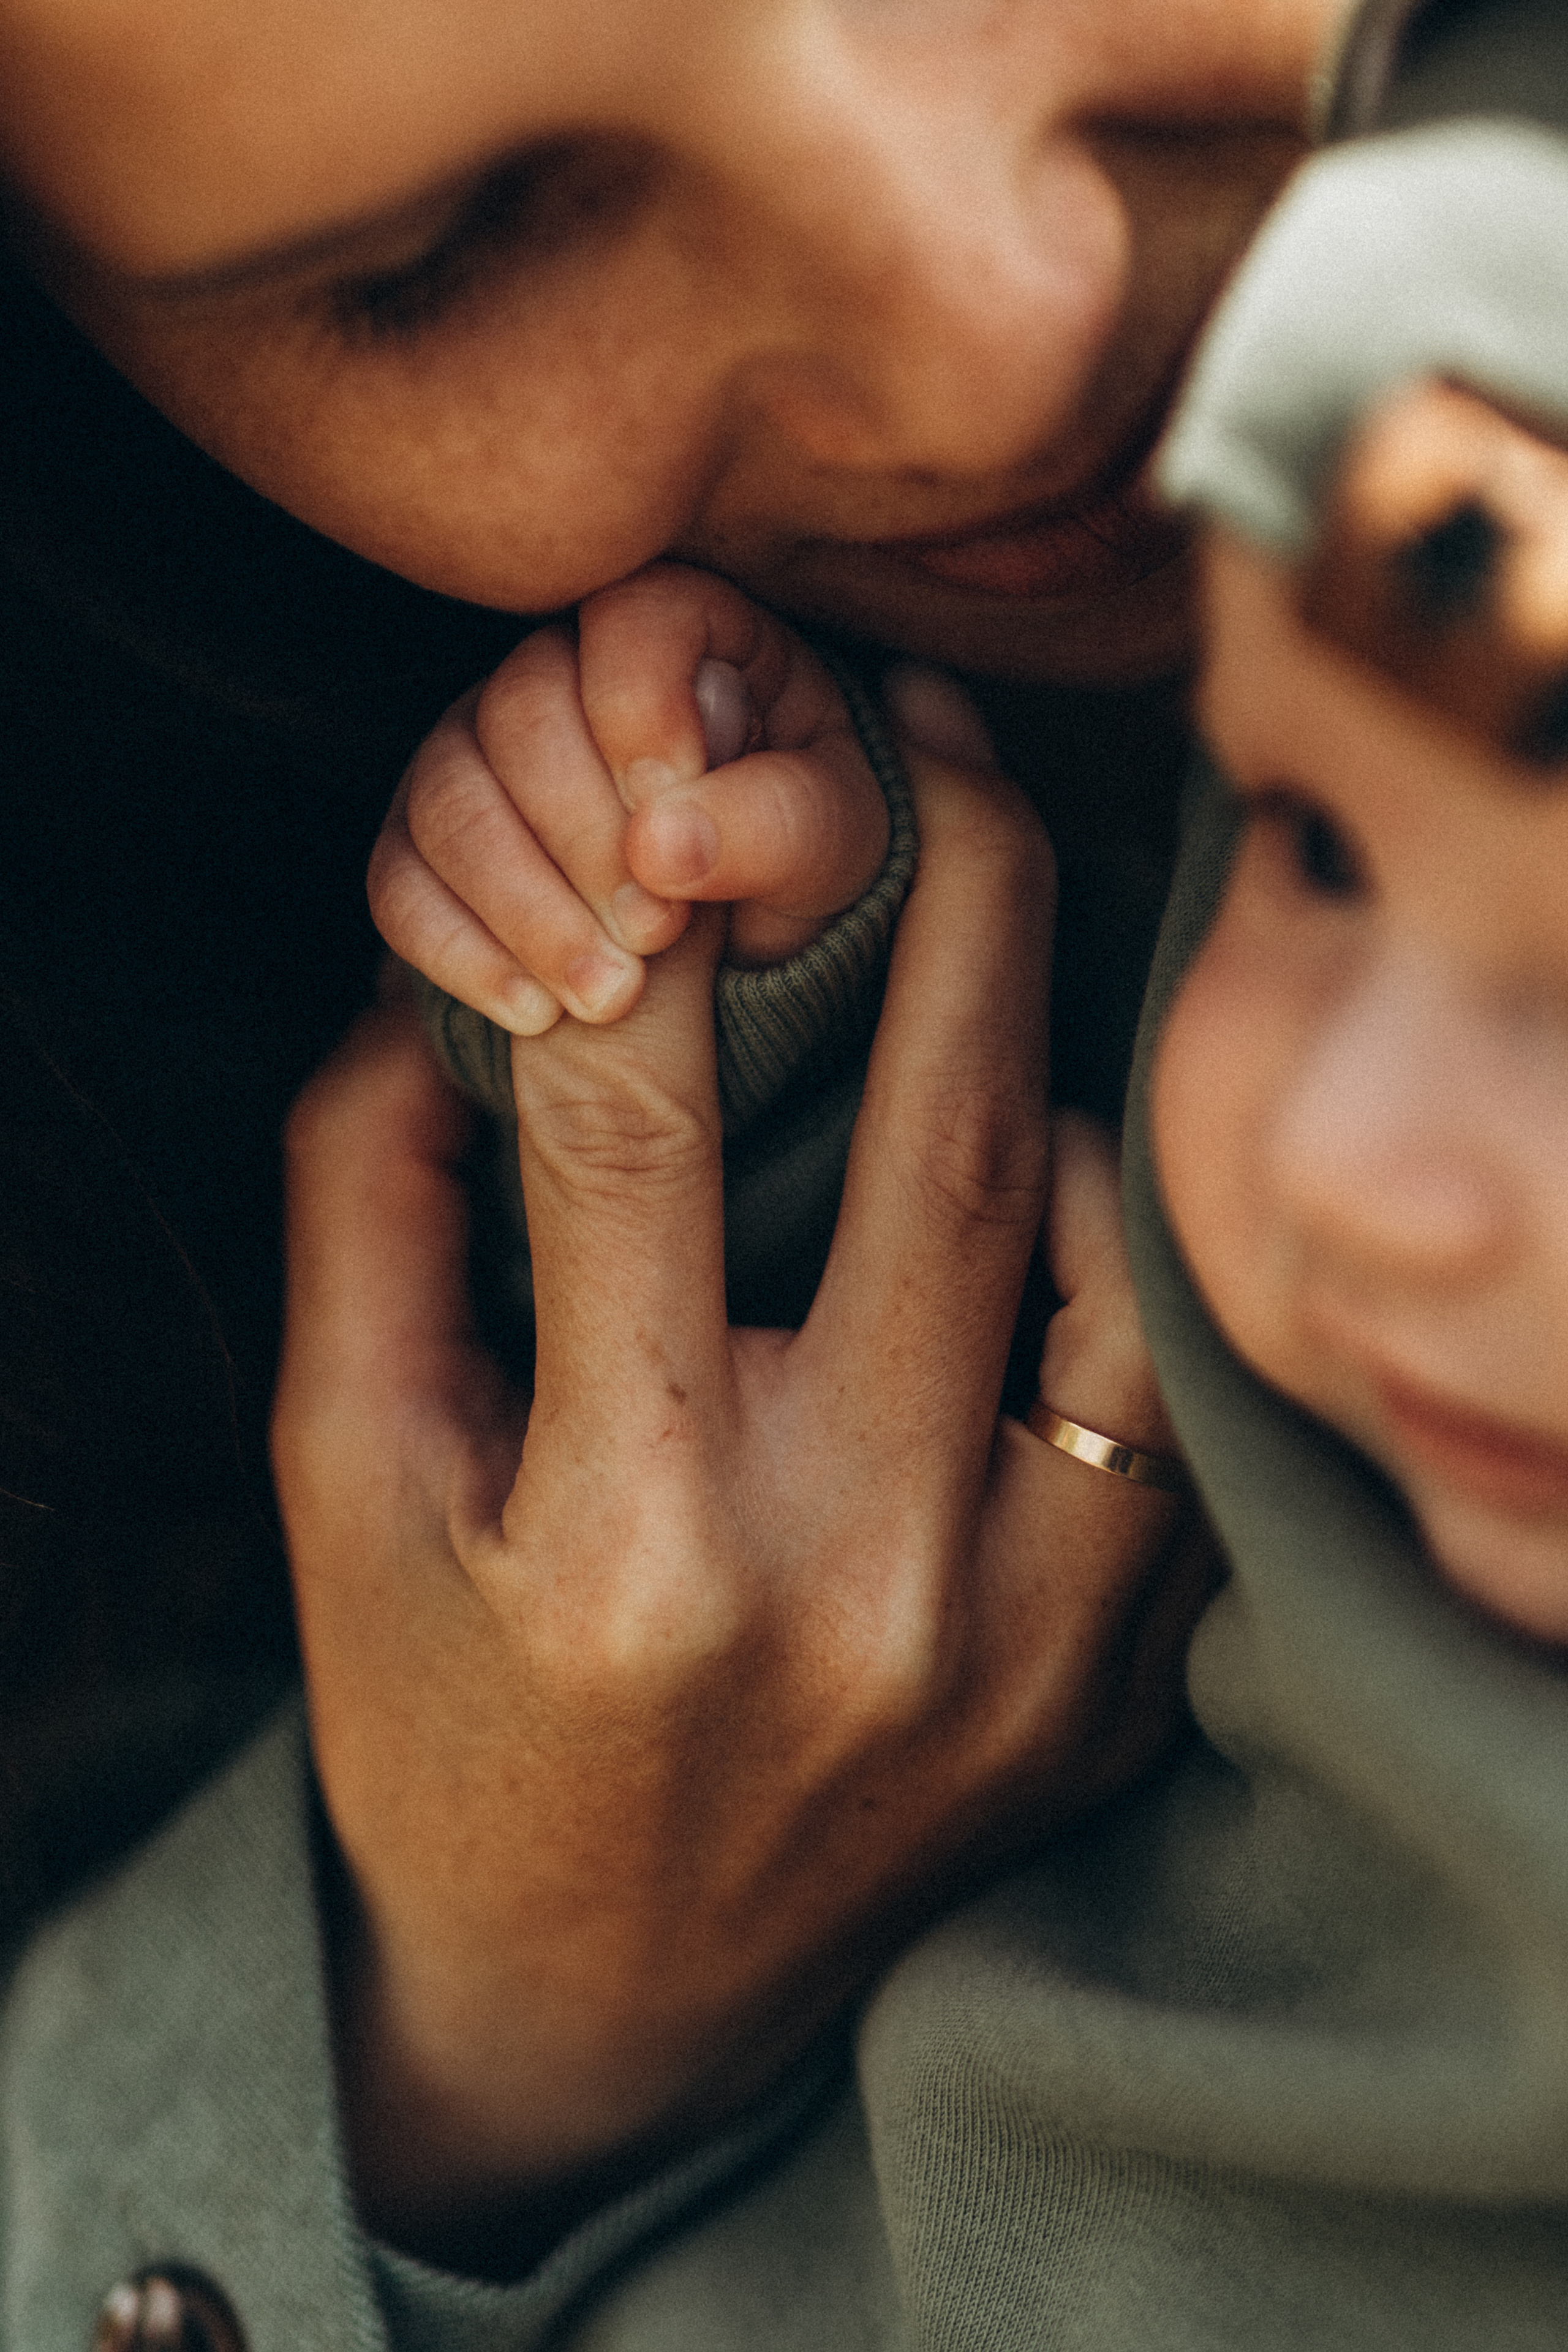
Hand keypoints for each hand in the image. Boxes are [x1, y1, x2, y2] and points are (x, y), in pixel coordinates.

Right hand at [275, 709, 1202, 2271]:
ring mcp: (1018, 1638)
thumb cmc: (449, 1726)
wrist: (615, 2002)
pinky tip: (1041, 1159)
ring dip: (1053, 1059)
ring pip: (1099, 1253)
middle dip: (944, 882)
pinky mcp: (1107, 1677)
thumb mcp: (344, 1487)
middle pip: (934, 1142)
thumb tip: (445, 985)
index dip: (647, 929)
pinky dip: (1111, 1247)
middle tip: (930, 733)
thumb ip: (367, 1219)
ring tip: (1000, 931)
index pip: (637, 1140)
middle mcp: (851, 1580)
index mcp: (623, 1536)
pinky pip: (1164, 1395)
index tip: (667, 793)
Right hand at [366, 561, 889, 1036]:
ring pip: (449, 802)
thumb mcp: (832, 843)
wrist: (747, 937)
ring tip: (609, 994)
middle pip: (519, 715)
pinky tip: (535, 1012)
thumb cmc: (797, 854)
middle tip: (658, 935)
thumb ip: (777, 823)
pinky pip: (399, 883)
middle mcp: (559, 667)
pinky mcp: (426, 841)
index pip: (628, 621)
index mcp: (683, 630)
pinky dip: (460, 953)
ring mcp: (477, 750)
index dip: (642, 717)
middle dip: (587, 841)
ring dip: (527, 910)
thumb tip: (665, 843)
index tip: (679, 830)